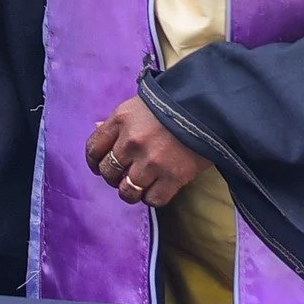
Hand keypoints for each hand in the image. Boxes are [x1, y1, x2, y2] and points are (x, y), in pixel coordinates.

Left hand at [84, 96, 204, 208]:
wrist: (209, 108)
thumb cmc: (172, 103)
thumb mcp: (139, 105)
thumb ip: (118, 120)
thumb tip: (97, 128)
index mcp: (121, 120)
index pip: (94, 149)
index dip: (94, 161)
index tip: (99, 166)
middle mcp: (131, 142)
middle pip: (108, 171)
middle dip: (112, 177)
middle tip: (122, 175)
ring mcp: (151, 162)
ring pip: (126, 191)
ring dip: (130, 191)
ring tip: (138, 186)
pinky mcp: (173, 177)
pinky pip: (152, 199)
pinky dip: (152, 197)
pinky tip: (157, 188)